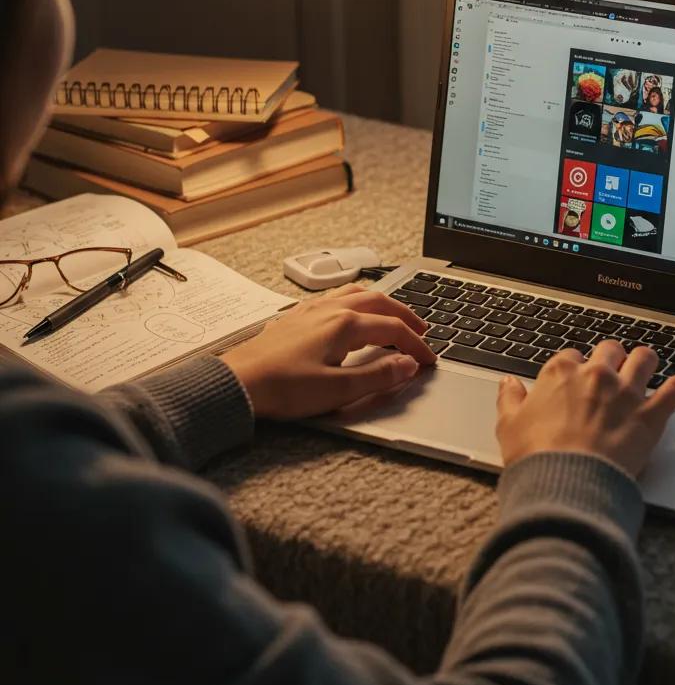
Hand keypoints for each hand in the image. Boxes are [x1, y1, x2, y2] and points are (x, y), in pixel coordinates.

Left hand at [220, 285, 435, 419]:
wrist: (237, 384)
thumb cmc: (282, 389)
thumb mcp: (337, 390)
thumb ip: (378, 377)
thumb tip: (408, 366)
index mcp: (344, 325)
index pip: (393, 330)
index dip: (416, 345)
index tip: (428, 361)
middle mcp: (329, 311)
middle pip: (380, 303)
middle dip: (405, 316)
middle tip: (422, 331)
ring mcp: (310, 311)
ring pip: (356, 294)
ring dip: (382, 304)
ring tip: (393, 316)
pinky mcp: (295, 318)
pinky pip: (334, 298)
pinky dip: (356, 302)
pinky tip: (351, 313)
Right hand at [496, 340, 674, 478]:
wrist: (566, 483)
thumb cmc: (535, 457)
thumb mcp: (508, 426)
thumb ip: (510, 399)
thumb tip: (508, 384)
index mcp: (560, 372)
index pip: (571, 357)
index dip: (574, 368)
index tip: (574, 381)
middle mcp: (596, 374)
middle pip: (609, 351)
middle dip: (610, 359)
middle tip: (608, 373)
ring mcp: (626, 393)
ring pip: (644, 359)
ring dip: (644, 362)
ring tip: (645, 366)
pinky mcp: (650, 416)